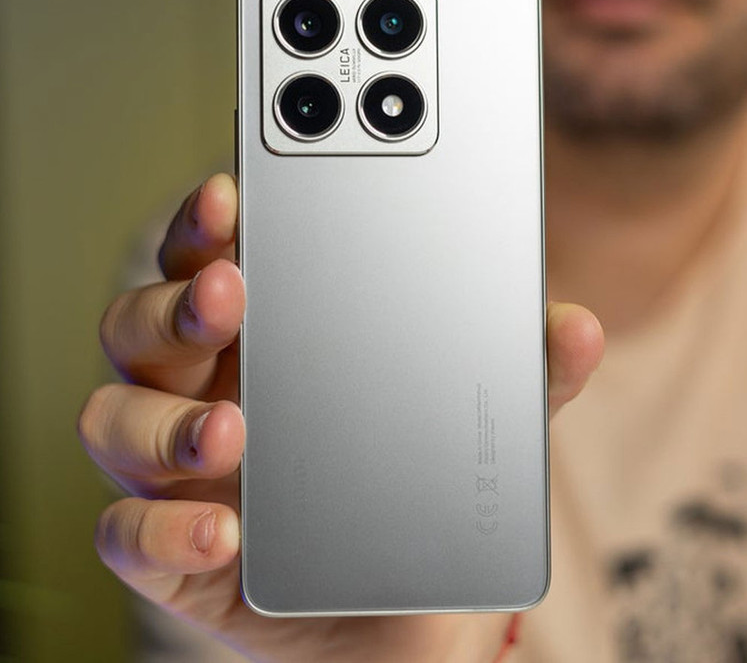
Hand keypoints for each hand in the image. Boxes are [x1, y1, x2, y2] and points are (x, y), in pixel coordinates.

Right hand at [79, 172, 603, 662]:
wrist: (398, 608)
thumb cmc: (418, 486)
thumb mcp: (476, 420)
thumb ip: (518, 372)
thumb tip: (575, 328)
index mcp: (267, 337)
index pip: (212, 258)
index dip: (207, 223)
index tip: (231, 194)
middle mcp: (205, 388)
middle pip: (141, 323)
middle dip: (173, 300)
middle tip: (229, 290)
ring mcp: (180, 470)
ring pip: (116, 418)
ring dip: (163, 419)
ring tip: (231, 429)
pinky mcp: (175, 550)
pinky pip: (127, 532)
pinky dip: (160, 529)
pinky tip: (223, 531)